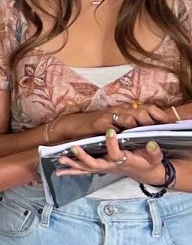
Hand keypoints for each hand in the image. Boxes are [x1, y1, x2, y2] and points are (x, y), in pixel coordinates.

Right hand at [53, 102, 175, 139]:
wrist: (72, 125)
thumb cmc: (95, 125)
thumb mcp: (115, 121)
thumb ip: (131, 122)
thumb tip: (148, 125)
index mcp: (125, 109)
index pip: (148, 108)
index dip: (161, 115)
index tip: (171, 123)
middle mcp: (119, 110)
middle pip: (142, 111)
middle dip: (154, 119)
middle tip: (164, 127)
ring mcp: (109, 115)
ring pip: (130, 117)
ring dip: (141, 124)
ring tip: (151, 130)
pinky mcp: (100, 123)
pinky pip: (114, 127)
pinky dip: (123, 131)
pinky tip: (130, 136)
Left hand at [57, 129, 165, 186]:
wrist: (146, 173)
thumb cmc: (149, 162)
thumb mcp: (155, 157)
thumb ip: (154, 151)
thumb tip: (152, 143)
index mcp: (124, 161)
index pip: (116, 154)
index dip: (113, 143)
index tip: (110, 132)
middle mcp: (111, 166)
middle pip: (94, 164)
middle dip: (83, 157)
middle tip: (74, 148)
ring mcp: (103, 168)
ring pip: (86, 168)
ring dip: (72, 165)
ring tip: (60, 160)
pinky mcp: (99, 168)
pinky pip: (83, 171)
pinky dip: (71, 171)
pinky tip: (59, 171)